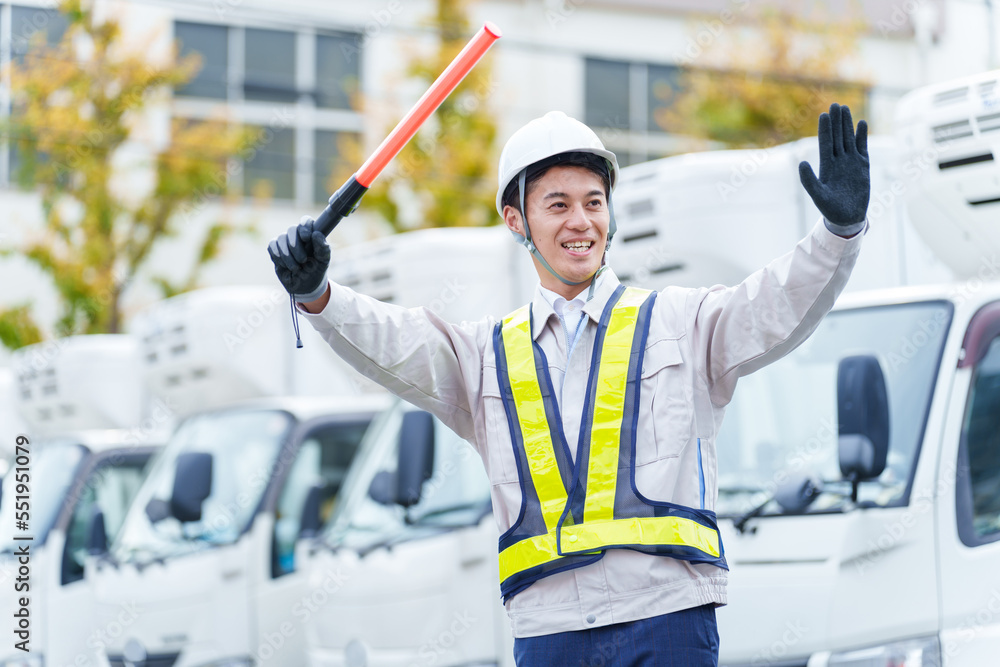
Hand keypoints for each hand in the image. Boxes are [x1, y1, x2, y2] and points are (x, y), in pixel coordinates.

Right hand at [267, 216, 330, 302]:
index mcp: (311, 235)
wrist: (305, 286)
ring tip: (296, 268)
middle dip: (296, 247)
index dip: (304, 227)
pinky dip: (278, 257)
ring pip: (281, 238)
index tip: (306, 238)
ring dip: (288, 256)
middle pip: (291, 229)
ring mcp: (285, 242)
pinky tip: (285, 266)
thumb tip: (316, 234)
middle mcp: (297, 236)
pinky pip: (272, 246)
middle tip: (303, 260)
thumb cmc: (316, 270)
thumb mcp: (323, 262)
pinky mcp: (275, 249)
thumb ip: (323, 248)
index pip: (306, 221)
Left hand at [799, 103, 869, 228]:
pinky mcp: (863, 166)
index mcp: (826, 167)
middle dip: (836, 121)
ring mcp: (851, 162)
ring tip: (845, 108)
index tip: (823, 114)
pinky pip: (863, 148)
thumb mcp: (818, 195)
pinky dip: (862, 136)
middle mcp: (838, 161)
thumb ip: (809, 180)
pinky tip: (862, 124)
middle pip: (837, 137)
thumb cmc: (830, 209)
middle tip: (835, 104)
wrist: (847, 218)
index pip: (825, 143)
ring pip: (849, 139)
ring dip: (847, 125)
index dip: (825, 129)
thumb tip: (801, 163)